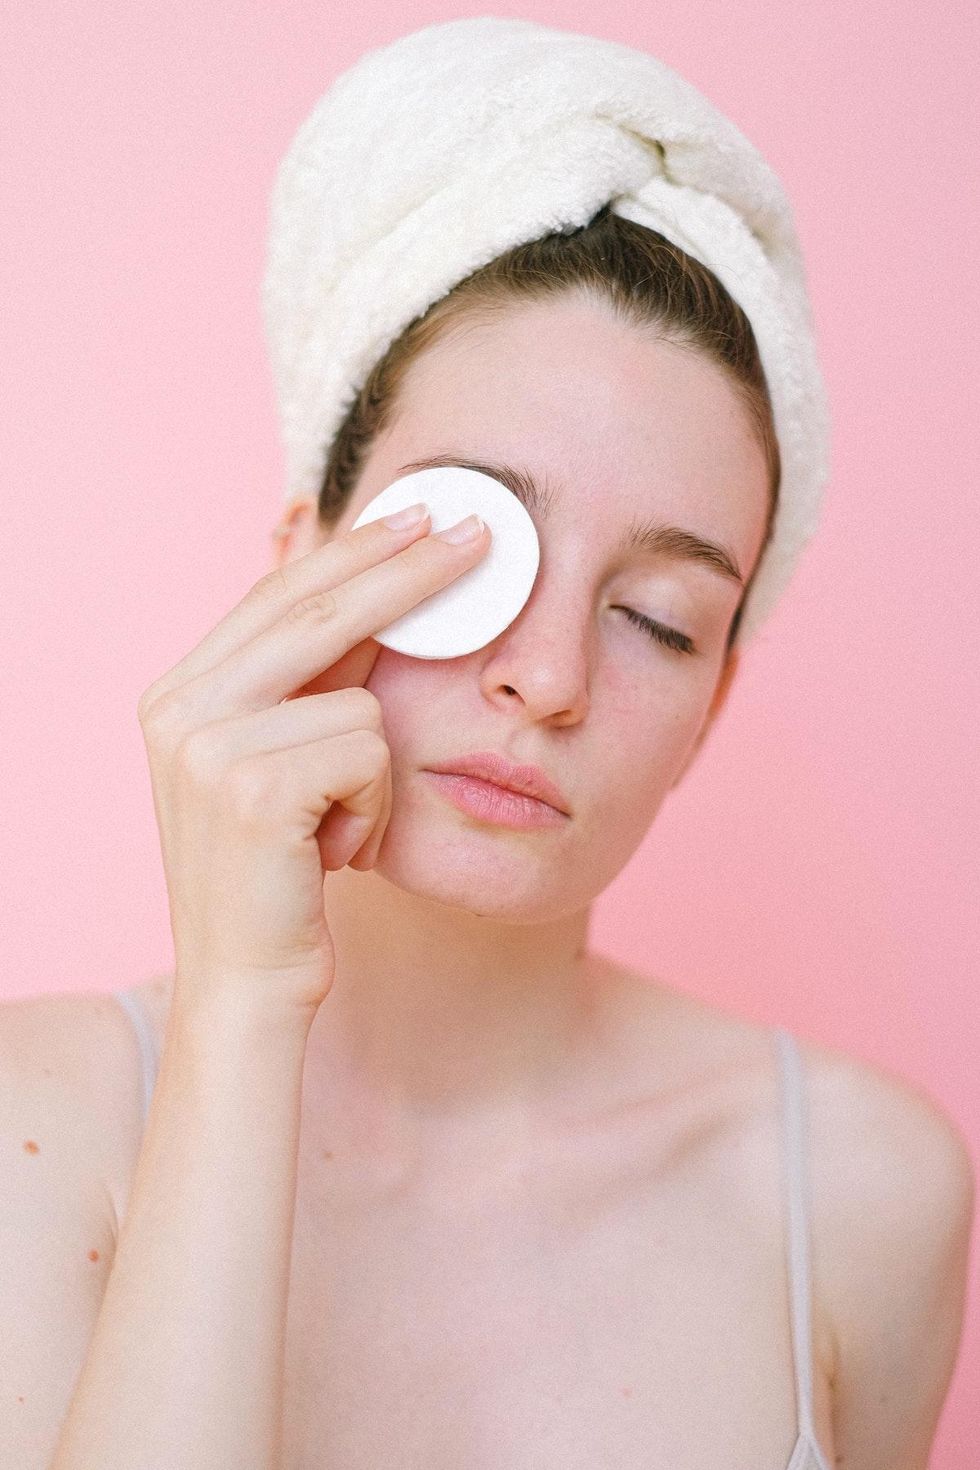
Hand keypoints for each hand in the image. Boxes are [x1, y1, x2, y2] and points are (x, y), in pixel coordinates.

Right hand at [136, 506, 488, 1023]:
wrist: (246, 984)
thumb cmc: (279, 876)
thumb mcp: (279, 763)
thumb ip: (307, 679)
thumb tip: (361, 586)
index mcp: (179, 694)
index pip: (278, 595)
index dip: (353, 551)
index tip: (416, 515)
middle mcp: (179, 709)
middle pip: (316, 609)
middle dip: (407, 568)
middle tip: (480, 532)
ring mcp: (208, 745)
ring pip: (360, 700)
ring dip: (376, 772)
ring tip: (339, 827)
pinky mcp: (255, 786)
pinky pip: (370, 753)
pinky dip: (376, 807)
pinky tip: (336, 852)